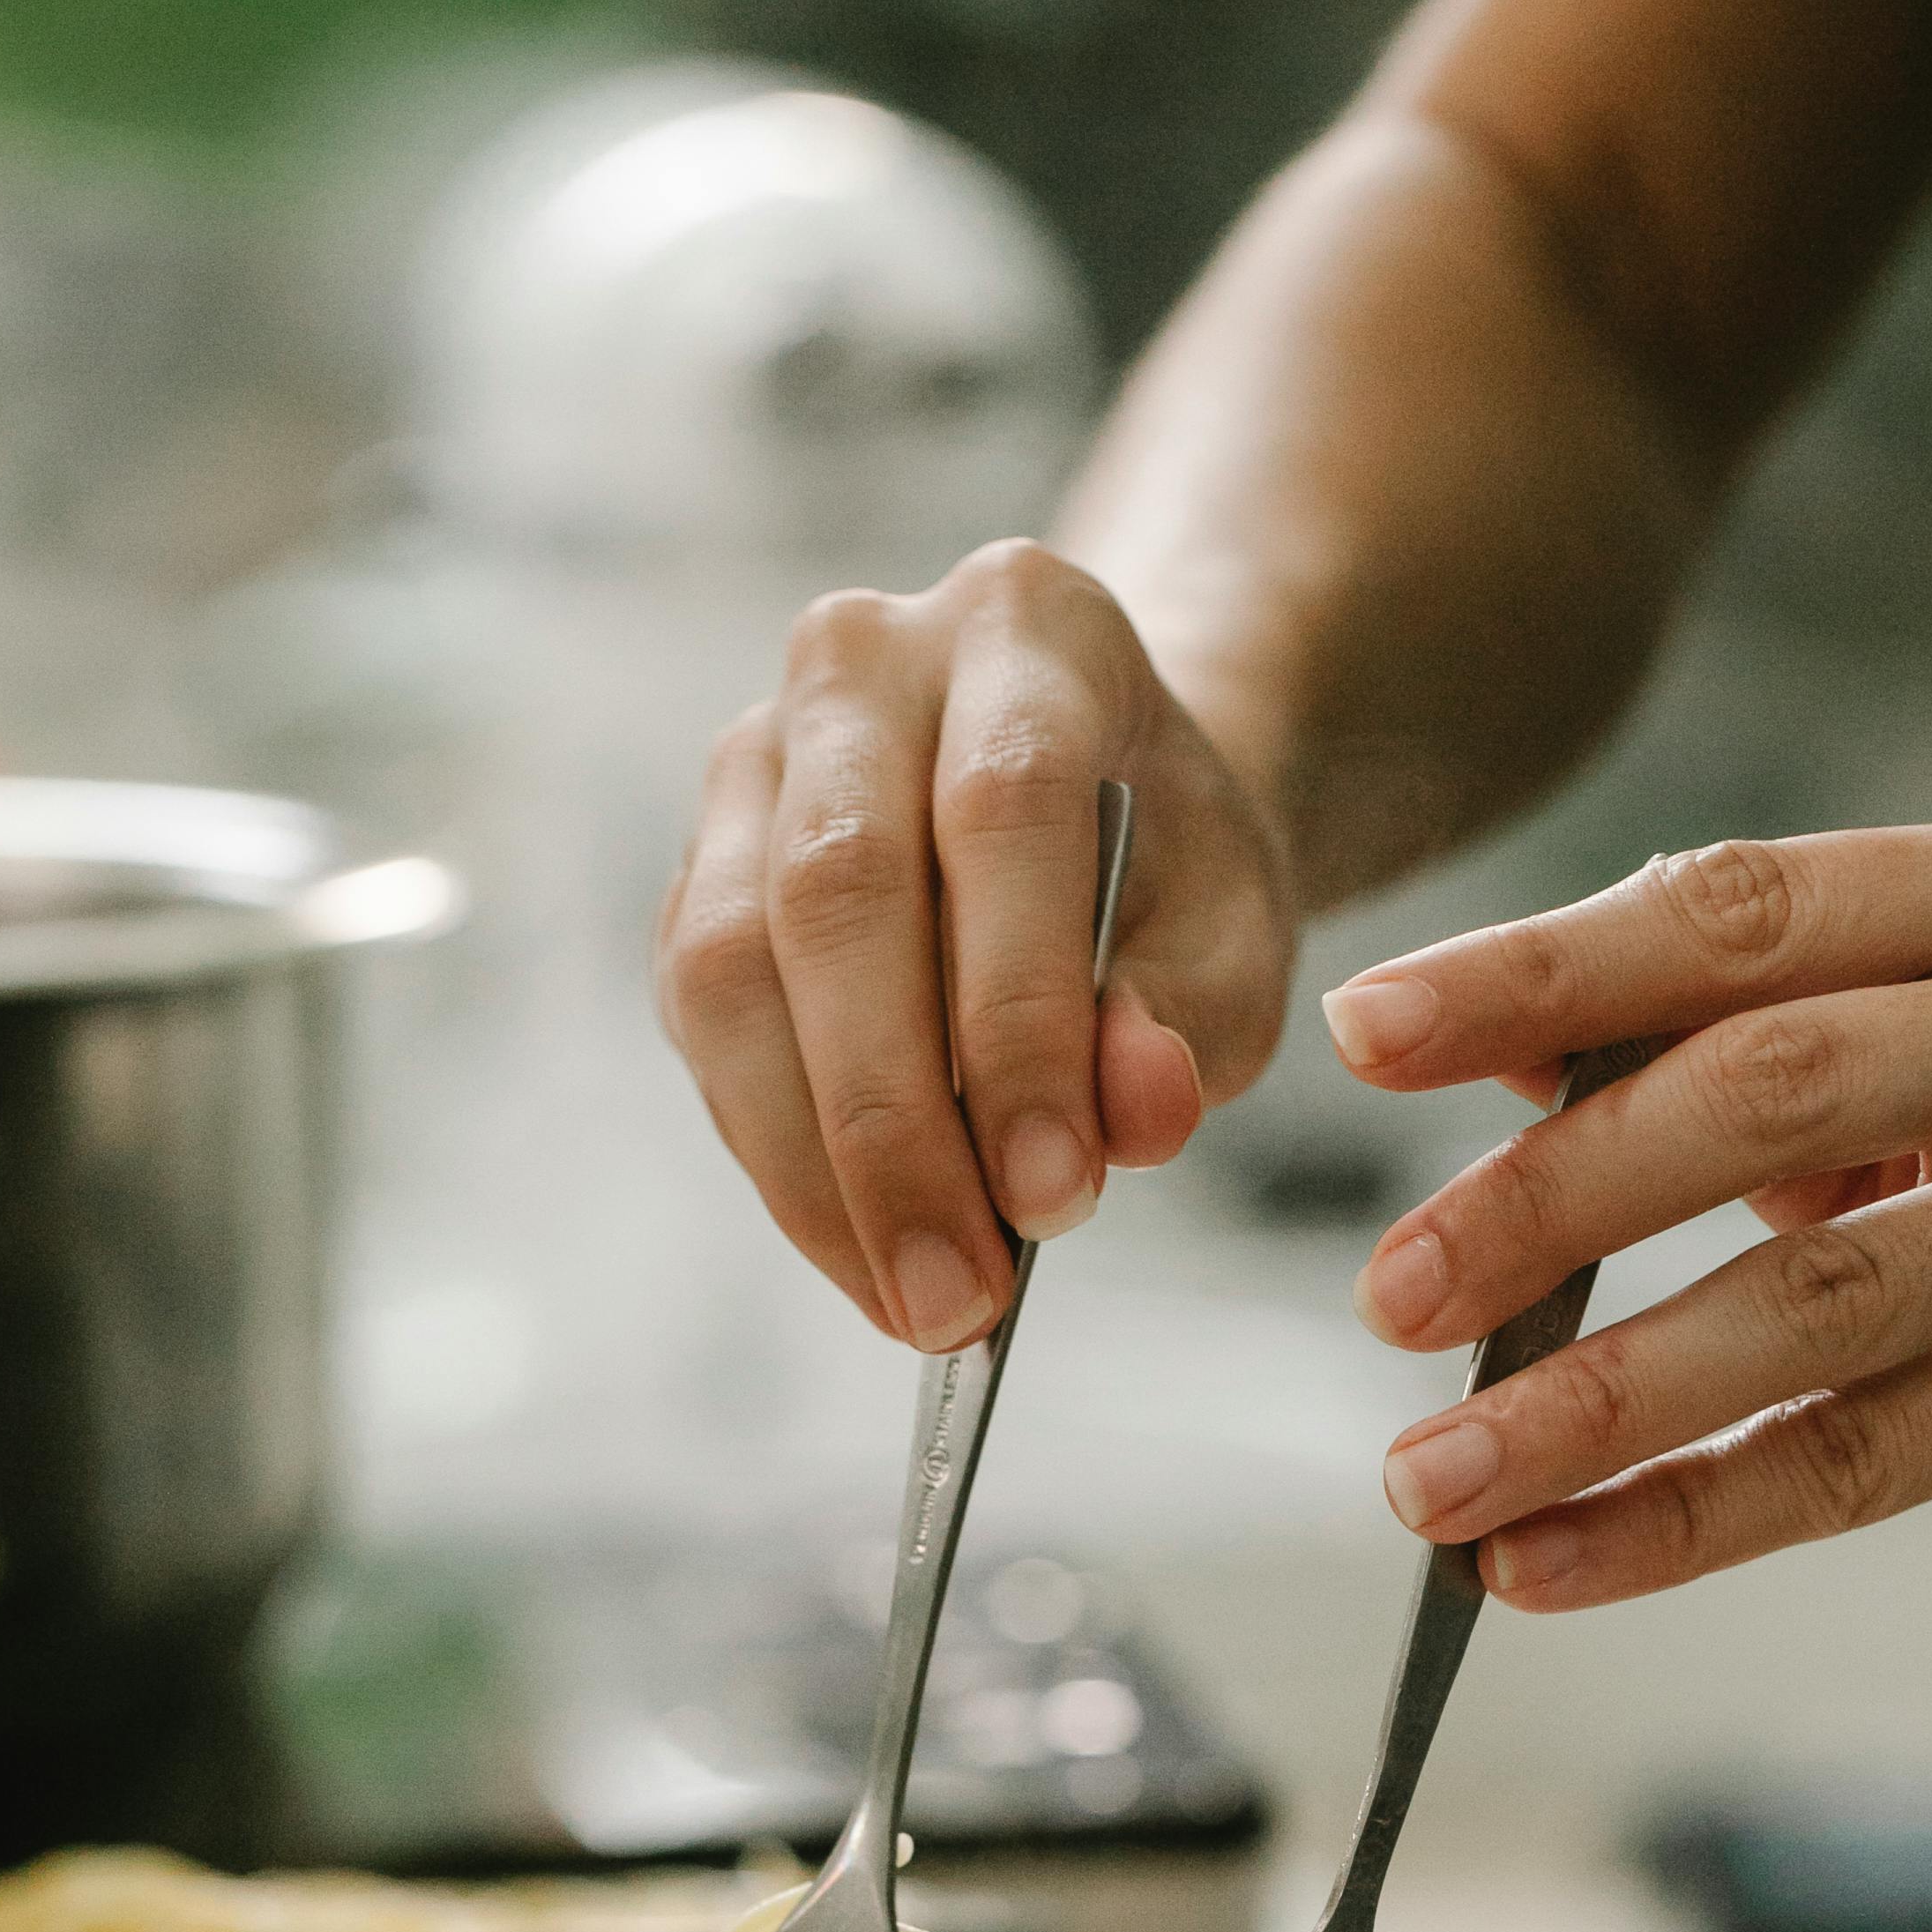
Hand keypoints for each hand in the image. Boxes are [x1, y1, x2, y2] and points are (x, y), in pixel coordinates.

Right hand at [660, 539, 1295, 1349]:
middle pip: (837, 895)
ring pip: (733, 968)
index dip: (1018, 1021)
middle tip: (958, 1299)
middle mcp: (862, 661)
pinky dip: (782, 1160)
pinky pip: (705, 1025)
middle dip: (896, 1128)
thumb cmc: (1169, 870)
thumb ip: (1188, 1020)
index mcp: (1025, 627)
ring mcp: (755, 757)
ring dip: (816, 1168)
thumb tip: (1130, 1116)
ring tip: (911, 1304)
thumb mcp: (1232, 938)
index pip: (1001, 814)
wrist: (1098, 802)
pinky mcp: (699, 867)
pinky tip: (861, 1254)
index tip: (1055, 1200)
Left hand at [1323, 809, 1931, 1607]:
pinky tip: (1557, 1563)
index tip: (1368, 1035)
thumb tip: (1500, 1065)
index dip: (1542, 971)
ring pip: (1806, 1305)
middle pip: (1763, 1092)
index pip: (1747, 904)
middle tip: (1387, 1289)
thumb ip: (1771, 1029)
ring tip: (1433, 1480)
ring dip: (1590, 1404)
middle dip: (1547, 1198)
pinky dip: (1687, 1521)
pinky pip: (1866, 1456)